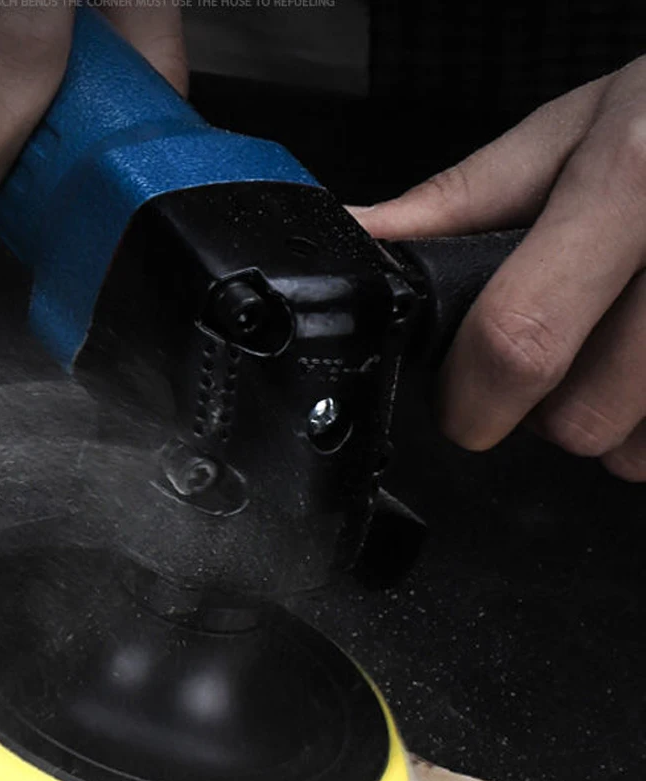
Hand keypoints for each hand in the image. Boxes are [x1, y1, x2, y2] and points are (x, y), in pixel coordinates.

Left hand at [351, 57, 645, 481]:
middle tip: (564, 348)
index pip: (519, 338)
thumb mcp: (574, 129)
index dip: (469, 396)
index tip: (459, 401)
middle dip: (544, 409)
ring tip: (626, 342)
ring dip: (611, 418)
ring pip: (633, 451)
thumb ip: (460, 201)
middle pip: (578, 420)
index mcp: (630, 183)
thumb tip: (363, 235)